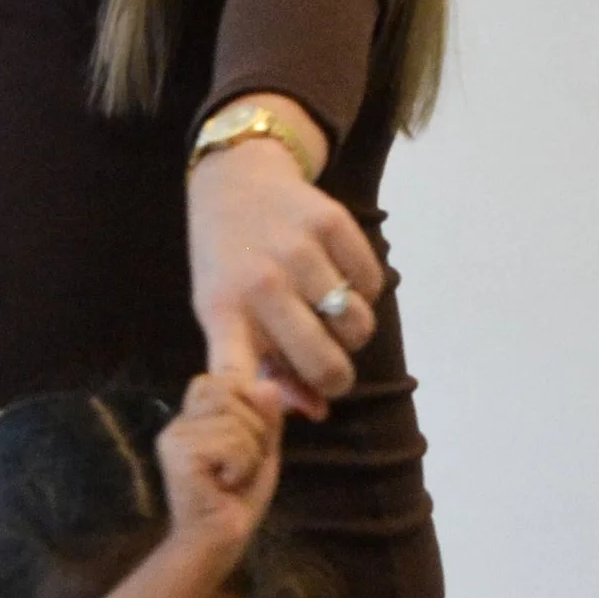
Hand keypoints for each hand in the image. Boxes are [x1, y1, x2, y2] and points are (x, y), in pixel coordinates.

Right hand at [155, 373, 282, 549]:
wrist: (218, 542)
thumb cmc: (237, 499)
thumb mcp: (262, 450)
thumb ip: (266, 417)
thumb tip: (269, 383)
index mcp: (192, 418)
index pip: (223, 381)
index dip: (247, 404)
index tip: (245, 443)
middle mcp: (177, 423)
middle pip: (230, 392)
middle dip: (253, 430)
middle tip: (240, 465)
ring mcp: (174, 438)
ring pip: (235, 422)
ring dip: (248, 455)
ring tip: (232, 478)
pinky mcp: (179, 456)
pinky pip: (230, 443)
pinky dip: (241, 467)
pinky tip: (225, 486)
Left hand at [187, 124, 385, 422]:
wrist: (235, 182)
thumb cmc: (229, 266)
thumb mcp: (226, 316)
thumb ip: (264, 367)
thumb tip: (317, 410)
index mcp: (224, 313)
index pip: (236, 372)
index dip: (256, 404)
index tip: (270, 415)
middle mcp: (261, 283)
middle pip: (325, 363)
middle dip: (336, 378)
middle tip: (329, 367)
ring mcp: (299, 250)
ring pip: (357, 326)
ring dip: (353, 333)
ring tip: (332, 318)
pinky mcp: (333, 221)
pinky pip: (374, 284)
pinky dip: (366, 293)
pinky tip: (341, 280)